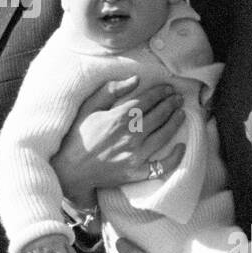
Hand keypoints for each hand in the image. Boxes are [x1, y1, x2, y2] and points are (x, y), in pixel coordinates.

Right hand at [51, 76, 186, 204]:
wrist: (69, 168)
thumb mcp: (89, 107)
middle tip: (178, 98)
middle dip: (170, 104)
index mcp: (119, 117)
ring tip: (181, 114)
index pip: (147, 101)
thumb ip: (111, 91)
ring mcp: (135, 155)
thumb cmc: (77, 135)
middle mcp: (130, 135)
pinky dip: (174, 158)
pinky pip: (161, 167)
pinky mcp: (136, 172)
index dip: (160, 93)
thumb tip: (135, 80)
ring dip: (175, 123)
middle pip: (158, 115)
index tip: (168, 88)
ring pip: (163, 135)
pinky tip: (181, 147)